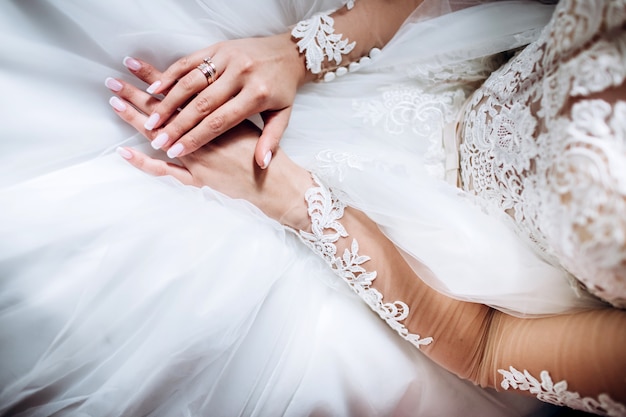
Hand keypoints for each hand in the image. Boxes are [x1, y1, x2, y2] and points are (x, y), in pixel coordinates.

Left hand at [106, 77, 310, 229]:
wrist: (277, 185)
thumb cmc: (268, 156)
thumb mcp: (255, 124)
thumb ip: (232, 112)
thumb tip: (215, 95)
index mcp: (216, 117)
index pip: (178, 94)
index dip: (155, 80)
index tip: (133, 66)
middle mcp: (202, 134)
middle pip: (163, 110)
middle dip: (136, 94)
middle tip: (112, 82)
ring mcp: (197, 157)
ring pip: (160, 134)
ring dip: (136, 118)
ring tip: (114, 102)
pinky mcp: (197, 178)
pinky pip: (165, 171)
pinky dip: (144, 163)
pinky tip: (124, 152)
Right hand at [122, 33, 310, 168]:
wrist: (289, 53)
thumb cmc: (283, 89)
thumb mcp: (283, 115)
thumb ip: (271, 140)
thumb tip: (261, 163)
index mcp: (257, 95)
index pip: (220, 121)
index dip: (196, 137)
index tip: (176, 151)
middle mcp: (241, 75)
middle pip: (201, 104)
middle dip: (176, 125)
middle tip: (158, 141)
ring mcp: (228, 58)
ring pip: (191, 82)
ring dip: (167, 102)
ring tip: (151, 120)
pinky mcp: (218, 47)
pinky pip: (189, 61)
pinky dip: (170, 75)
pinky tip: (154, 89)